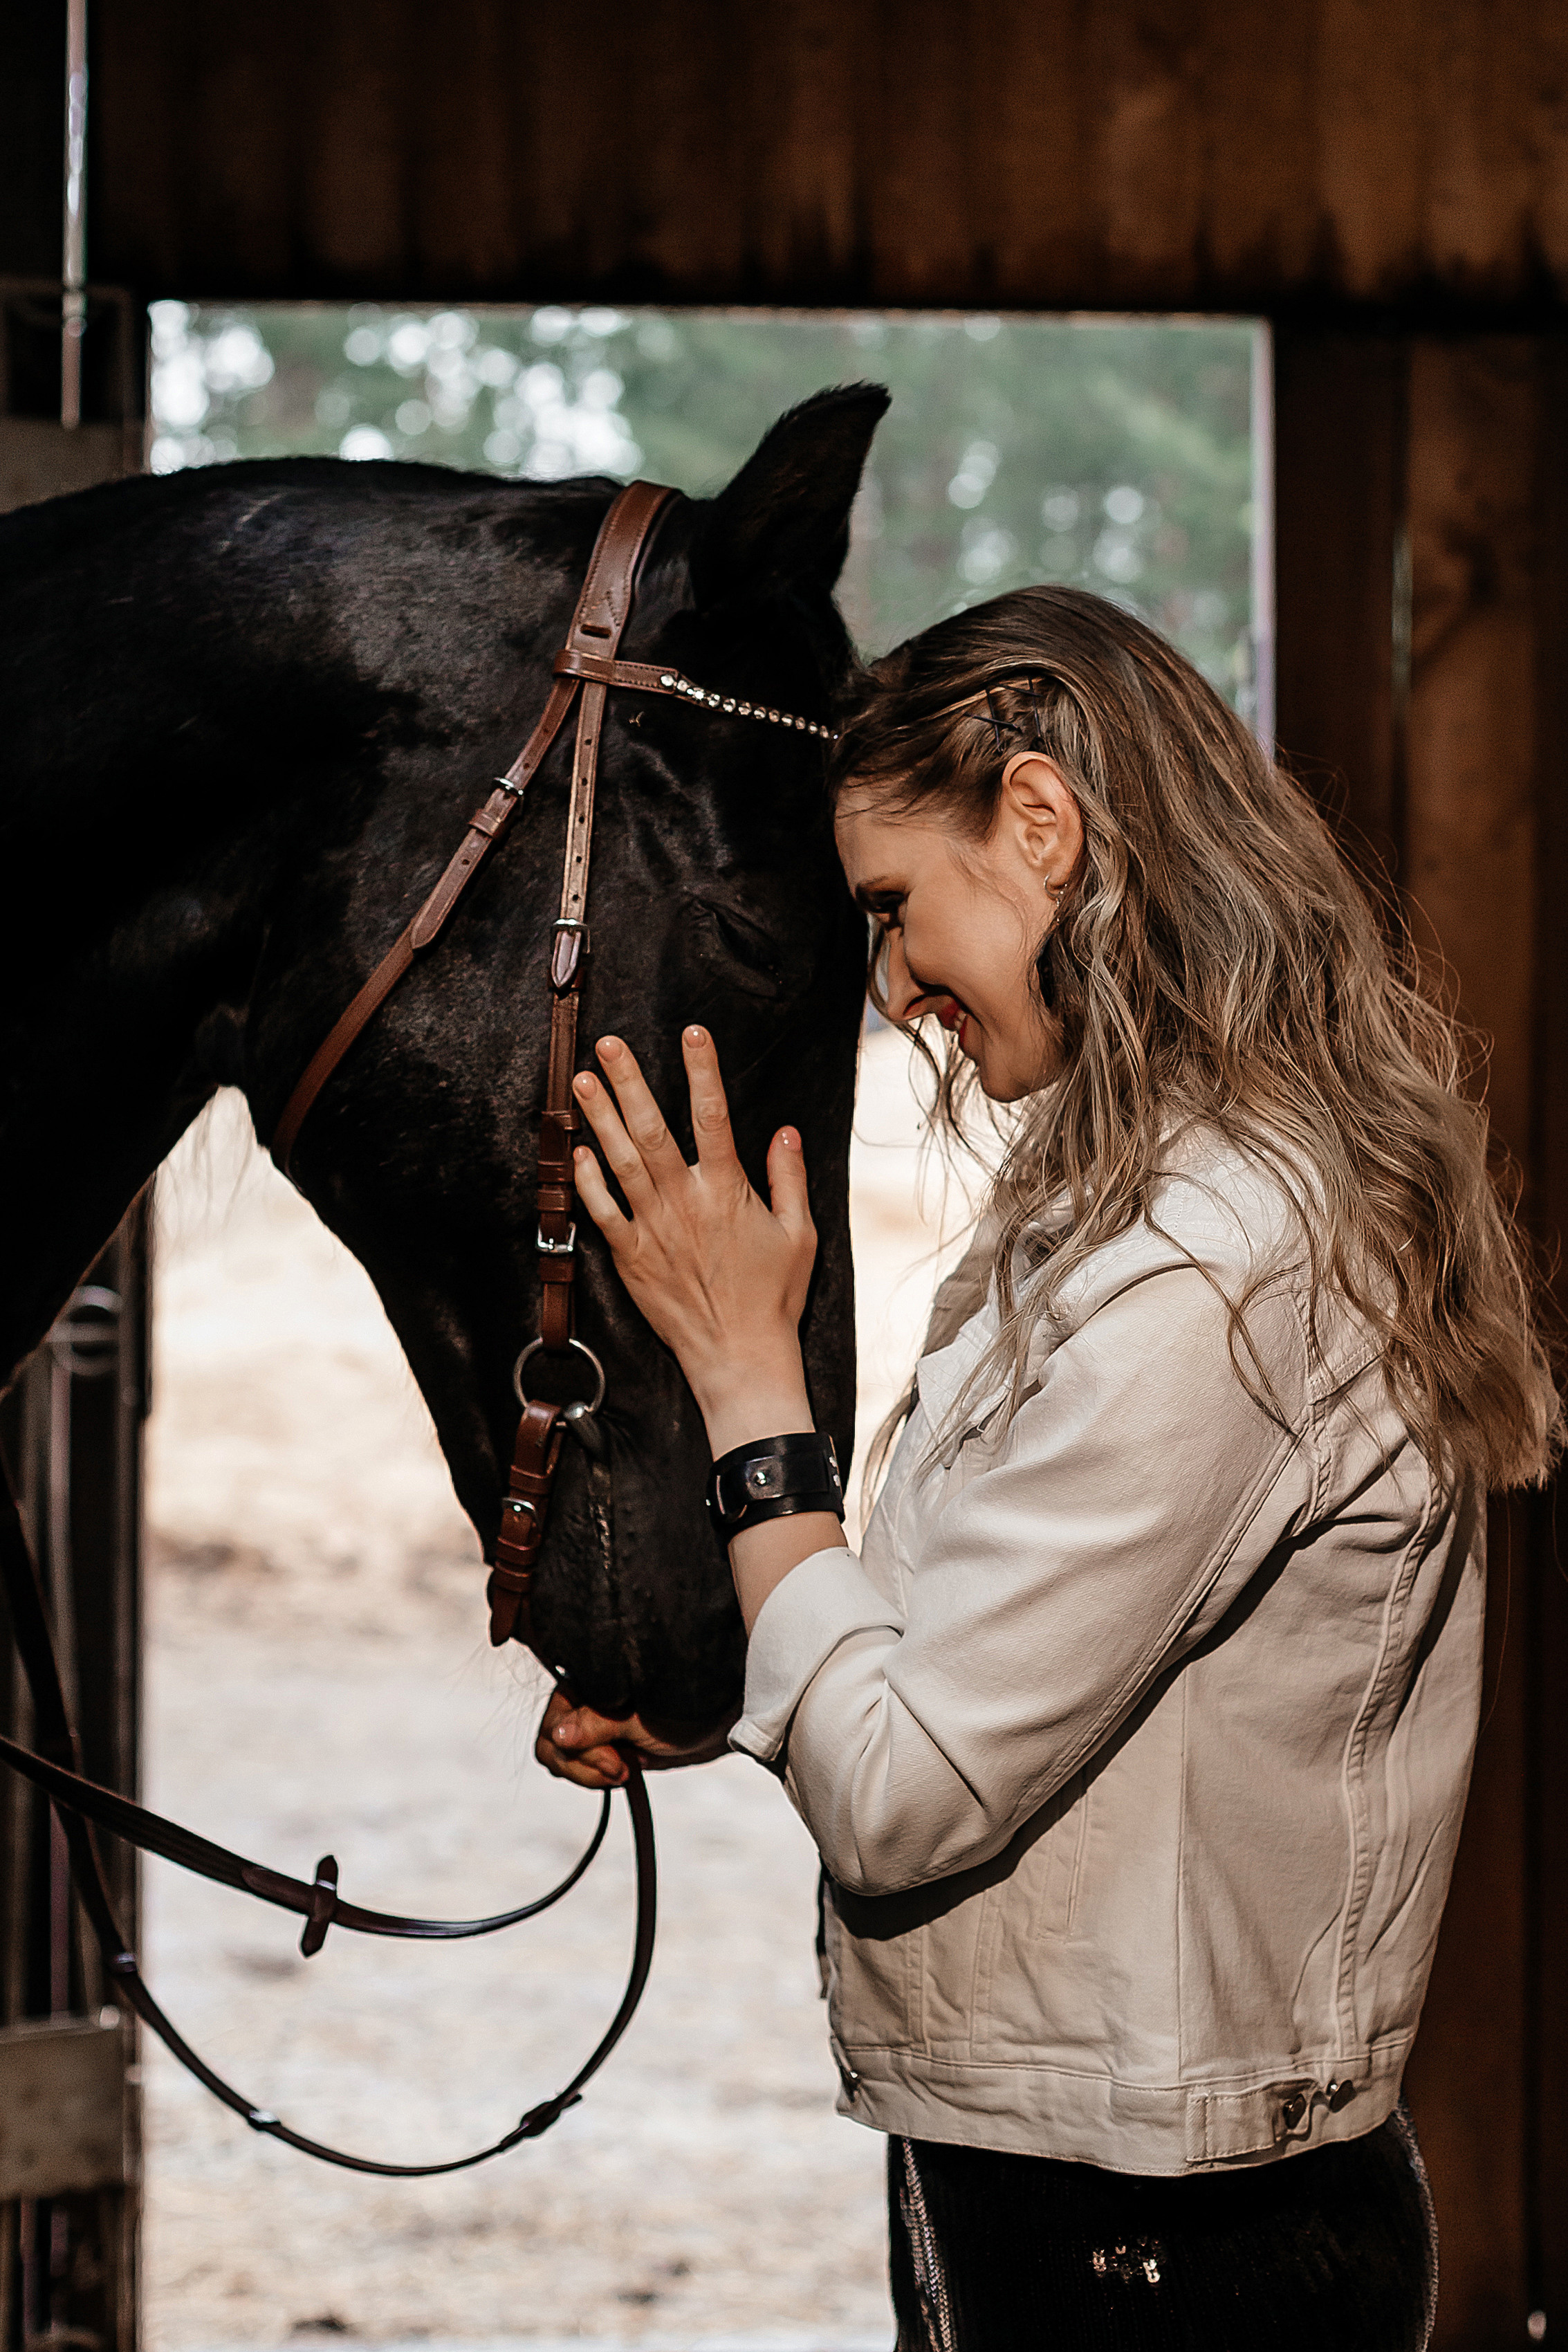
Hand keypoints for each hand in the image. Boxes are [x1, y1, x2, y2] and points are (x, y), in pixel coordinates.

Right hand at [534, 1686, 735, 1788]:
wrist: (719, 1721)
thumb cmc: (687, 1707)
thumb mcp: (642, 1721)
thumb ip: (597, 1726)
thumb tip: (559, 1737)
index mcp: (586, 1681)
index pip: (553, 1724)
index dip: (579, 1752)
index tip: (618, 1764)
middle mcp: (581, 1700)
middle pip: (551, 1745)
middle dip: (584, 1766)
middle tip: (623, 1771)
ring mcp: (589, 1724)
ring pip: (560, 1759)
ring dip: (589, 1773)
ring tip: (625, 1772)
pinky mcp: (601, 1744)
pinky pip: (577, 1767)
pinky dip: (593, 1776)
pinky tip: (623, 1774)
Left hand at [570, 1028, 816, 1442]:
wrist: (738, 1355)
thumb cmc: (772, 1296)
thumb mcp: (800, 1234)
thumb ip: (789, 1179)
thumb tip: (784, 1133)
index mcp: (727, 1191)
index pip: (713, 1116)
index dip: (702, 1070)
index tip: (692, 1033)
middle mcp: (685, 1202)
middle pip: (651, 1129)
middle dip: (627, 1082)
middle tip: (607, 1044)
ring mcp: (653, 1228)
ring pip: (619, 1161)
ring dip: (599, 1117)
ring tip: (581, 1080)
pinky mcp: (630, 1256)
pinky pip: (602, 1211)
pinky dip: (588, 1180)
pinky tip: (578, 1151)